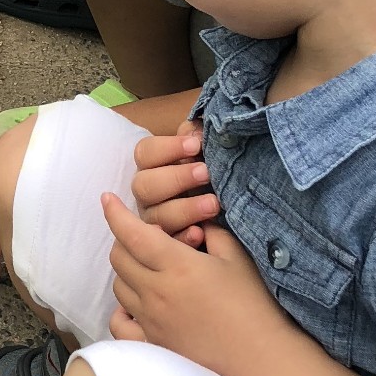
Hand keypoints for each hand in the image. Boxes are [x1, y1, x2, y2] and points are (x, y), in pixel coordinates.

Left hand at [104, 193, 278, 363]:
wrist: (260, 358)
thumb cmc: (254, 305)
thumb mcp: (236, 258)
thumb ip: (213, 232)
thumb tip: (196, 221)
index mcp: (178, 265)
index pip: (132, 233)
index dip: (115, 213)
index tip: (108, 199)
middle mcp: (157, 292)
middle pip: (119, 257)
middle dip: (125, 239)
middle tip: (145, 236)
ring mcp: (151, 320)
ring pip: (119, 286)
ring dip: (127, 270)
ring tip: (150, 267)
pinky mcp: (153, 343)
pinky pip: (120, 324)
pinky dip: (122, 309)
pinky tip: (138, 304)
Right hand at [129, 120, 220, 244]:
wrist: (231, 203)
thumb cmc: (214, 173)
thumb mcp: (207, 150)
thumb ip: (197, 135)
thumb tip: (197, 130)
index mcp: (152, 167)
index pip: (144, 153)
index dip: (168, 148)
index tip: (196, 144)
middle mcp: (148, 195)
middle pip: (144, 186)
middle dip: (176, 178)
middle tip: (206, 173)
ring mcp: (154, 221)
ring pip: (156, 218)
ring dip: (185, 209)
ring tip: (214, 204)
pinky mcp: (167, 245)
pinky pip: (168, 245)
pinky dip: (184, 239)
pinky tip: (201, 233)